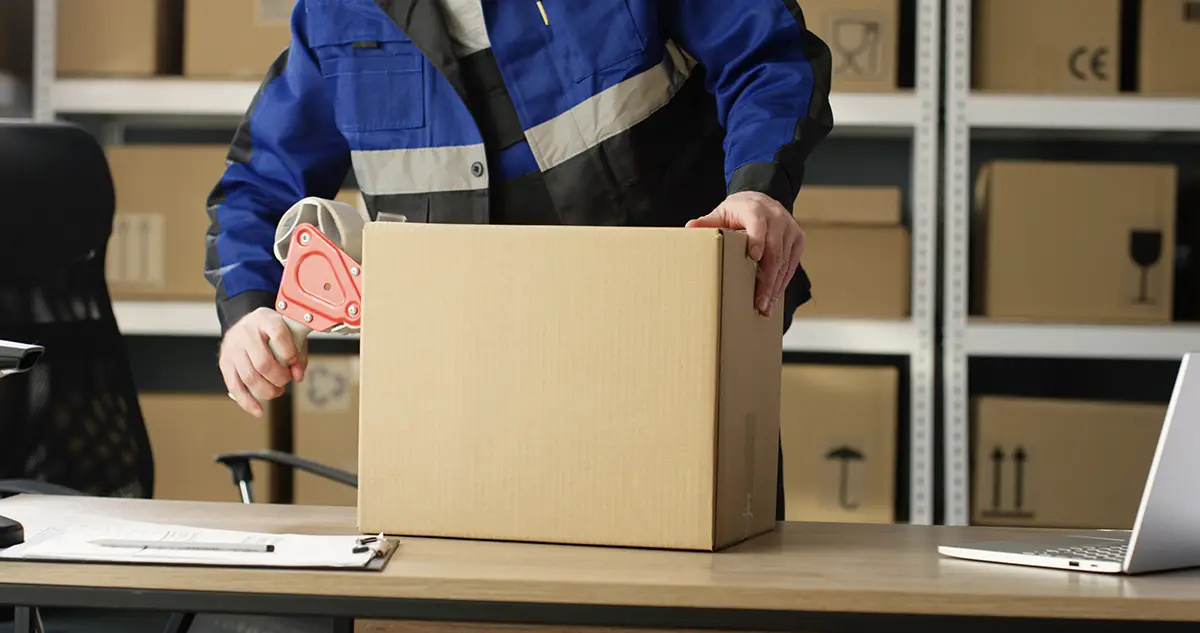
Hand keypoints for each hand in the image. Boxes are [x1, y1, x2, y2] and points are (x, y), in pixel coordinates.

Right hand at [219, 307, 307, 416]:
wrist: (247, 323)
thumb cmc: (272, 331)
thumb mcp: (289, 333)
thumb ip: (298, 354)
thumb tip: (298, 376)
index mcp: (265, 319)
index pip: (278, 334)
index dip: (290, 353)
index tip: (294, 362)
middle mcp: (245, 332)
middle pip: (263, 363)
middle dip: (280, 378)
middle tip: (286, 380)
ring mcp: (232, 347)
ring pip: (250, 378)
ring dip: (268, 391)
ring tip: (278, 391)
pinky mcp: (224, 362)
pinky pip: (234, 386)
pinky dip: (247, 402)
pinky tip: (258, 411)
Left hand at [686, 191, 805, 316]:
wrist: (763, 200)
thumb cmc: (740, 211)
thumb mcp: (722, 213)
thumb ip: (708, 222)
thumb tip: (690, 228)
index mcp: (756, 210)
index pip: (758, 225)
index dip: (757, 240)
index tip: (753, 257)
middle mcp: (777, 218)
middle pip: (774, 250)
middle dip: (767, 279)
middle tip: (759, 301)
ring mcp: (790, 229)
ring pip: (784, 261)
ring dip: (775, 286)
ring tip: (765, 307)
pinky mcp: (798, 240)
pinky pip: (791, 265)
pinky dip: (782, 282)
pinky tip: (773, 297)